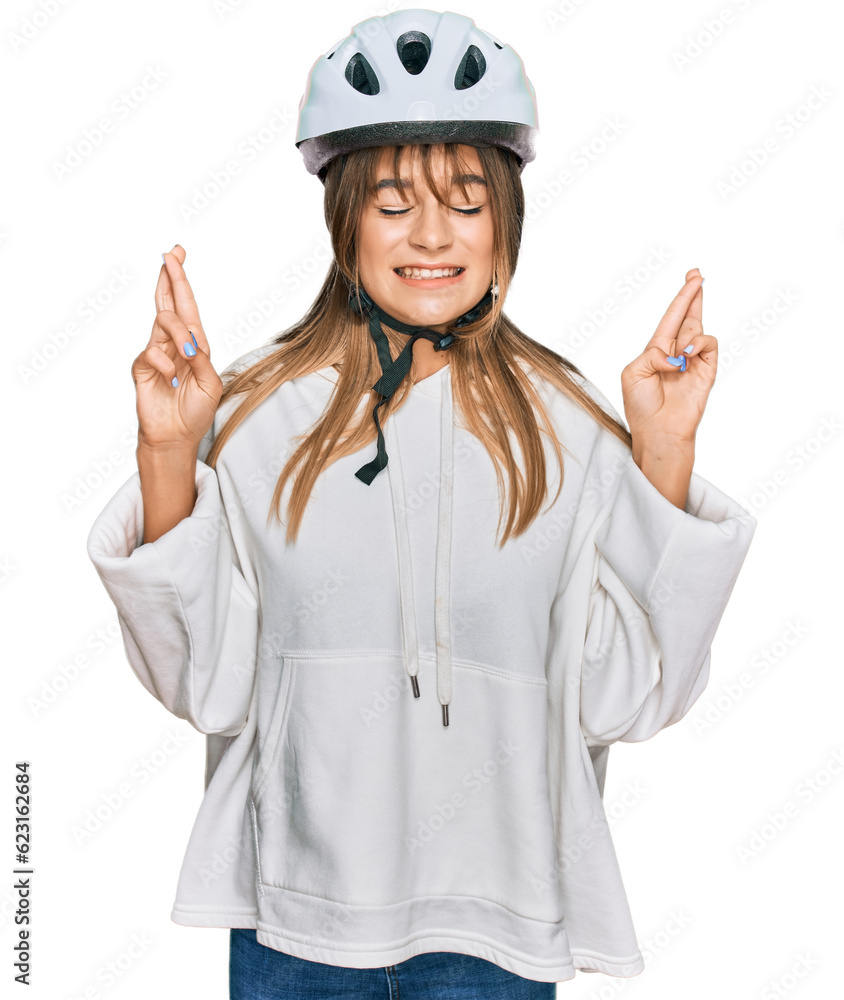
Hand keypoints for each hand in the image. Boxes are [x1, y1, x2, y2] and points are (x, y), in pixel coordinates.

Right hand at [132, 244, 222, 449]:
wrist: (175, 437)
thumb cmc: (195, 412)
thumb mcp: (210, 385)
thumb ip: (202, 360)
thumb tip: (189, 341)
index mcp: (194, 344)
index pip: (187, 307)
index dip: (181, 281)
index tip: (177, 254)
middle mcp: (174, 343)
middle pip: (169, 302)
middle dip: (171, 277)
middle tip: (172, 254)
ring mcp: (156, 352)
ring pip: (164, 322)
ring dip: (180, 335)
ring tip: (188, 356)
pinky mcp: (142, 366)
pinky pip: (151, 352)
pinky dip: (165, 364)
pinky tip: (170, 380)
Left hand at [620, 268, 715, 445]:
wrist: (658, 431)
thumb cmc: (641, 406)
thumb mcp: (632, 373)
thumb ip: (651, 354)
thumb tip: (677, 354)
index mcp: (656, 350)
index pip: (671, 317)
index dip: (681, 297)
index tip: (692, 277)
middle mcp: (677, 352)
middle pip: (688, 316)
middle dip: (693, 295)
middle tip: (697, 275)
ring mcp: (694, 360)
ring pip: (697, 329)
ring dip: (687, 334)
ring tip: (678, 358)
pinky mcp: (707, 370)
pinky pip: (709, 344)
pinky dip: (699, 343)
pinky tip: (687, 355)